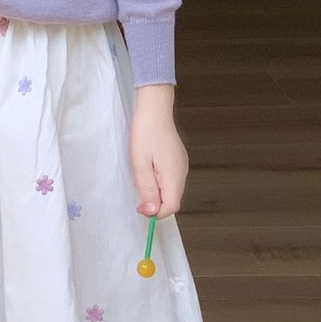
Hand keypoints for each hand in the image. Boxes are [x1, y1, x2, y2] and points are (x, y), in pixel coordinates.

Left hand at [129, 84, 186, 217]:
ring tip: (142, 171)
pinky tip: (148, 166)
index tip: (140, 206)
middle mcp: (182, 173)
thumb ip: (148, 190)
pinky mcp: (178, 159)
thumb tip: (152, 211)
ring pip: (170, 189)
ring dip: (155, 189)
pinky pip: (169, 178)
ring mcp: (181, 165)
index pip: (171, 207)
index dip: (155, 212)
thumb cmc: (145, 133)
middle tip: (138, 183)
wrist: (154, 109)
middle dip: (154, 200)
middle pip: (171, 199)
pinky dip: (158, 179)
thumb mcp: (140, 165)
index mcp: (174, 176)